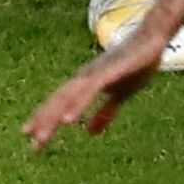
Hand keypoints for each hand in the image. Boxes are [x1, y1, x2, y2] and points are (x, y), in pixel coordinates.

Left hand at [23, 18, 169, 149]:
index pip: (60, 103)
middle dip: (44, 122)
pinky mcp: (109, 72)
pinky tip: (68, 120)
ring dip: (54, 117)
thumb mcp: (121, 94)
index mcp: (86, 82)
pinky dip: (76, 104)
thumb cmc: (137, 64)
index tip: (31, 139)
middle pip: (58, 101)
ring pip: (68, 97)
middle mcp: (85, 77)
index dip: (45, 119)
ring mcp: (95, 73)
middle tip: (33, 145)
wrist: (153, 38)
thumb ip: (105, 113)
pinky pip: (88, 91)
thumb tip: (90, 133)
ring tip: (42, 136)